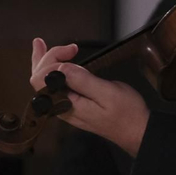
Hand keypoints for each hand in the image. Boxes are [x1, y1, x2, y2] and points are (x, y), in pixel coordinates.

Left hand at [30, 38, 150, 156]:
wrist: (136, 130)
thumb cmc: (126, 113)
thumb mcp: (108, 93)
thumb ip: (83, 81)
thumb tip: (62, 67)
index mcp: (66, 105)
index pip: (41, 79)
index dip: (52, 59)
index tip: (74, 50)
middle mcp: (61, 107)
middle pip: (39, 79)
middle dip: (49, 57)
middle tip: (70, 46)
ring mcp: (66, 107)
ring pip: (44, 83)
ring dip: (44, 62)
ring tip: (41, 44)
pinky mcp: (73, 105)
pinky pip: (55, 86)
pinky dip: (51, 70)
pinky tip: (54, 62)